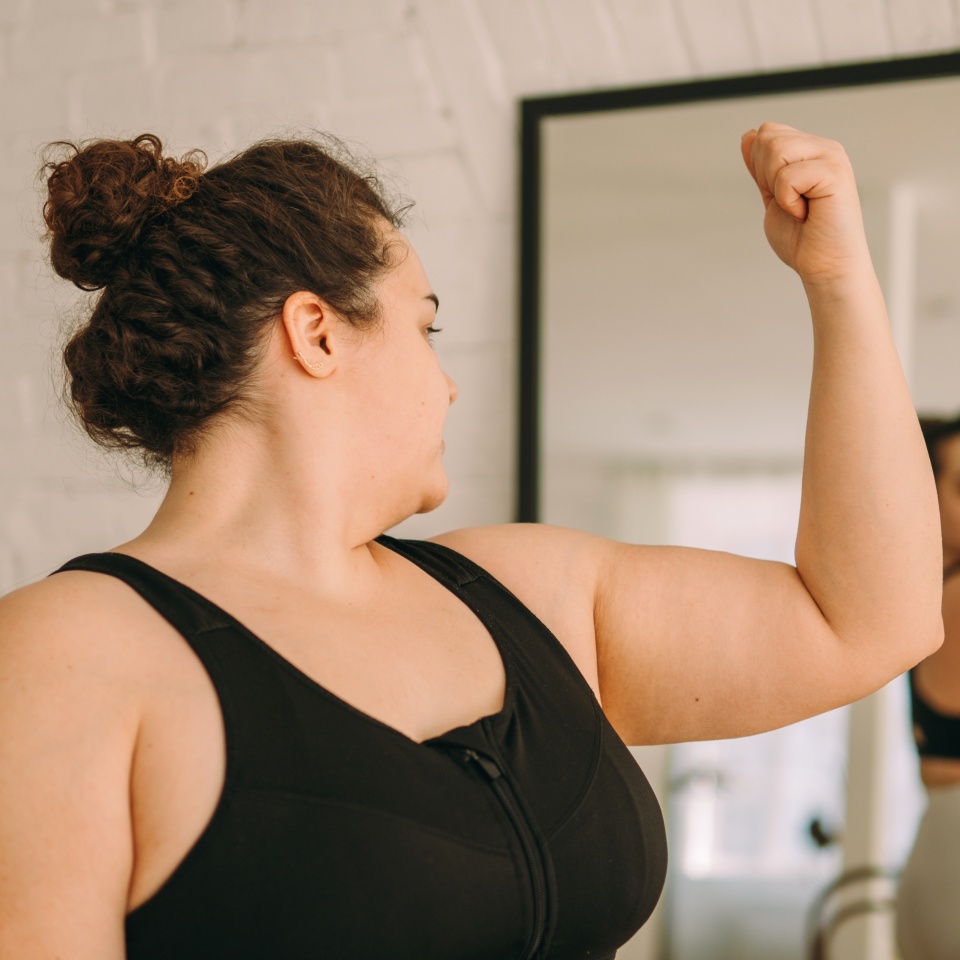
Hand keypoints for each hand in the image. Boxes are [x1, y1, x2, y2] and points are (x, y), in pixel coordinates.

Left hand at [740, 123, 872, 288]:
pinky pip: (788, 176)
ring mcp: (832, 157)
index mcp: (809, 150)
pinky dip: (788, 202)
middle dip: (766, 177)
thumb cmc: (803, 238)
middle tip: (791, 203)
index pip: (767, 132)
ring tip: (800, 207)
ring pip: (776, 150)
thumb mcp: (772, 196)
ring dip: (778, 188)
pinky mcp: (835, 172)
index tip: (781, 195)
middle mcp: (823, 148)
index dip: (761, 168)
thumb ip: (761, 167)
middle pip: (768, 138)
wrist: (824, 267)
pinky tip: (807, 213)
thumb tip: (748, 135)